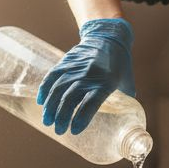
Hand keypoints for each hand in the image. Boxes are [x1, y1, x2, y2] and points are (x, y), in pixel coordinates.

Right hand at [36, 18, 134, 134]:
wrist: (108, 37)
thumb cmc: (121, 65)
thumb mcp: (127, 82)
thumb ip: (125, 101)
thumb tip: (125, 122)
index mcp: (106, 82)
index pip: (91, 102)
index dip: (82, 117)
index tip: (74, 130)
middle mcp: (89, 75)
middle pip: (71, 98)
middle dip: (62, 116)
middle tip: (58, 130)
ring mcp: (76, 67)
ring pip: (59, 89)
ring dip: (51, 107)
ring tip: (48, 121)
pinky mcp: (66, 61)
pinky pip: (53, 76)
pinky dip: (45, 89)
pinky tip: (42, 102)